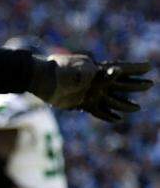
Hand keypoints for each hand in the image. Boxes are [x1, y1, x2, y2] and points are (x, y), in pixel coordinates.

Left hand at [36, 54, 152, 123]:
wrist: (39, 79)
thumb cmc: (59, 70)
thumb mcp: (79, 69)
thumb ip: (98, 72)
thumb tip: (117, 71)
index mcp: (98, 70)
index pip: (122, 69)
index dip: (136, 68)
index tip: (149, 67)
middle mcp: (96, 81)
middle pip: (121, 84)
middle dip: (136, 84)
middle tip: (150, 84)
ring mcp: (89, 93)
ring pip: (112, 99)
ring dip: (125, 103)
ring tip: (137, 108)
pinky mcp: (81, 103)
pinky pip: (98, 111)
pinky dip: (108, 115)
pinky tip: (117, 119)